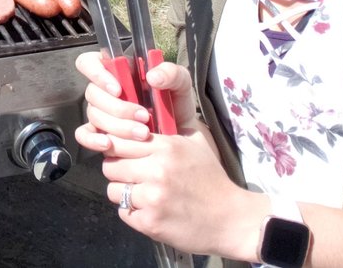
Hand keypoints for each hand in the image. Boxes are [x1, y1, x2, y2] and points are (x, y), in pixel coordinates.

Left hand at [73, 51, 254, 256]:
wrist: (231, 219)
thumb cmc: (212, 179)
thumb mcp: (195, 144)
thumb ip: (167, 131)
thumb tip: (139, 119)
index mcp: (166, 147)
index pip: (119, 140)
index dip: (117, 147)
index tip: (122, 153)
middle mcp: (156, 170)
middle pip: (111, 165)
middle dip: (118, 169)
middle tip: (131, 175)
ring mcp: (152, 197)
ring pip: (113, 190)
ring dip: (123, 192)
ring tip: (140, 193)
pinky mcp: (151, 222)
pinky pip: (124, 212)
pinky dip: (132, 212)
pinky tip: (148, 210)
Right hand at [73, 51, 202, 152]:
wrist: (181, 135)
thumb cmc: (176, 104)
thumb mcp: (181, 83)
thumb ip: (171, 73)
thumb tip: (152, 77)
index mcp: (119, 70)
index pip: (90, 62)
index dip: (97, 73)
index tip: (118, 89)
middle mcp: (105, 90)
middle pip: (92, 93)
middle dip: (118, 108)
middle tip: (144, 117)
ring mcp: (102, 112)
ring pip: (94, 115)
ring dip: (117, 126)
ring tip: (144, 134)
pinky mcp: (102, 133)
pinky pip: (85, 134)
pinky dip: (93, 140)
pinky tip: (108, 144)